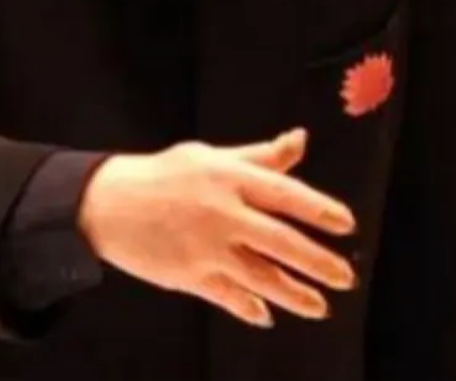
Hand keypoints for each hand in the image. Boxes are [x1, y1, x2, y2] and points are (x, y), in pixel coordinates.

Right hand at [77, 127, 356, 327]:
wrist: (109, 202)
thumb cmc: (166, 173)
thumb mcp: (211, 155)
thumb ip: (260, 156)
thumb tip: (301, 139)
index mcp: (230, 178)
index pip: (285, 194)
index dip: (319, 209)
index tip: (346, 224)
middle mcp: (223, 213)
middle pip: (281, 242)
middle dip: (318, 262)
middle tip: (345, 277)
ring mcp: (207, 249)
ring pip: (262, 277)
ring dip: (295, 295)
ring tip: (321, 306)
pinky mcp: (190, 276)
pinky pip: (230, 297)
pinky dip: (251, 308)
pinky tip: (267, 315)